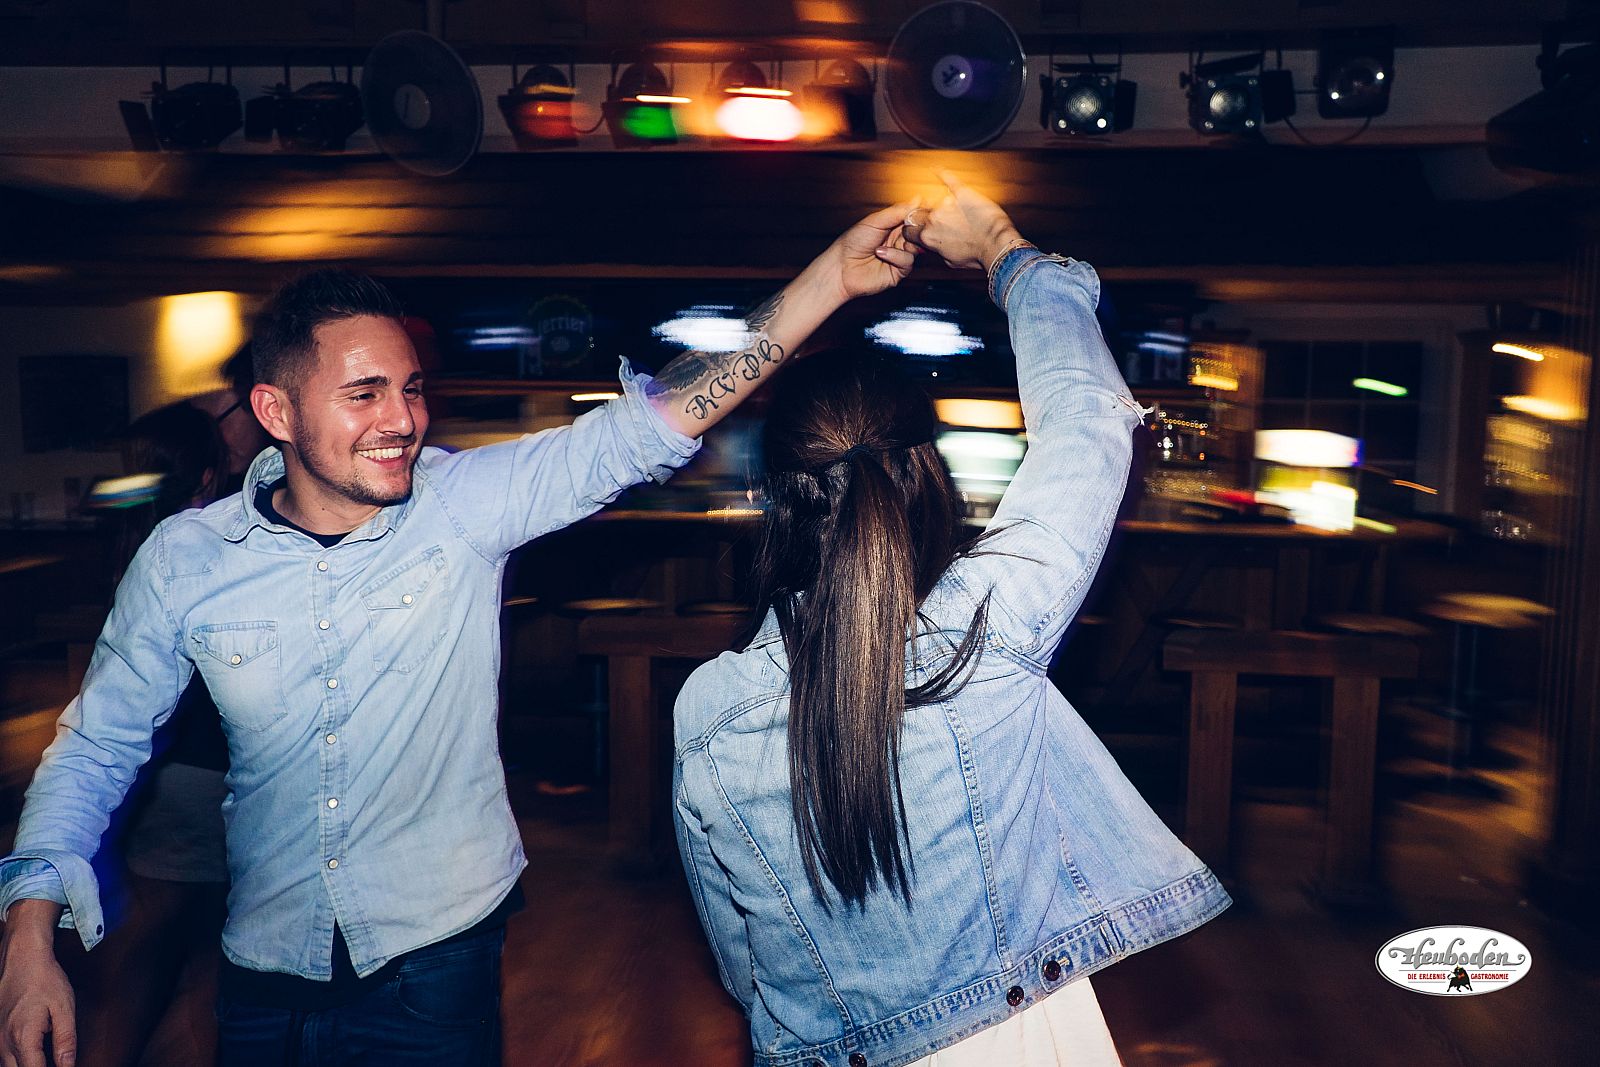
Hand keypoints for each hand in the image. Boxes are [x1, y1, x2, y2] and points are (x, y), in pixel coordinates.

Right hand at [0, 902, 74, 1066]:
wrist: (22, 958)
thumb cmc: (43, 978)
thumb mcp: (64, 1007)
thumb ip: (66, 1039)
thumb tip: (68, 1064)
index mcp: (23, 1037)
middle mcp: (5, 1041)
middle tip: (51, 1063)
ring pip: (7, 1066)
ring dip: (25, 1066)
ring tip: (43, 1059)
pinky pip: (4, 1055)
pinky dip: (17, 1060)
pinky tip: (30, 1054)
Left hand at [828, 200, 921, 301]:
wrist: (841, 266)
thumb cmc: (853, 242)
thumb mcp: (875, 221)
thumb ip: (897, 212)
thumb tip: (917, 200)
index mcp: (893, 226)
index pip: (913, 217)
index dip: (918, 213)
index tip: (923, 208)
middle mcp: (898, 240)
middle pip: (918, 232)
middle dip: (914, 228)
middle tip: (907, 225)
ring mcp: (899, 255)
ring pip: (916, 246)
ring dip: (904, 243)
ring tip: (884, 243)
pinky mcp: (899, 271)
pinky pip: (908, 261)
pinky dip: (896, 256)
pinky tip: (880, 254)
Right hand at [906, 171, 1024, 271]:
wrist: (996, 245)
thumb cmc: (977, 256)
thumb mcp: (950, 261)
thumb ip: (937, 249)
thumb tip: (935, 245)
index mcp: (928, 237)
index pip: (907, 231)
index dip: (912, 232)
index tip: (917, 232)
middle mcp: (933, 218)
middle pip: (915, 213)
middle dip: (920, 217)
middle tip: (930, 221)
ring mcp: (946, 203)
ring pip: (929, 198)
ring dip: (932, 202)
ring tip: (941, 207)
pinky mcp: (961, 192)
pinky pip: (948, 178)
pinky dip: (941, 173)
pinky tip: (937, 170)